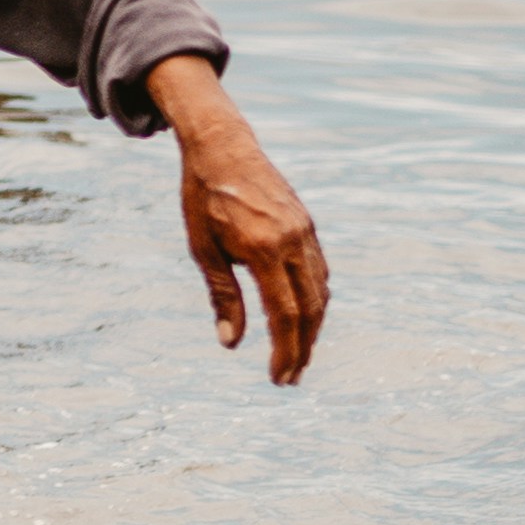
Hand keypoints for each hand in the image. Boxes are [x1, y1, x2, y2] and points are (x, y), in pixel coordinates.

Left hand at [157, 66, 327, 386]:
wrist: (222, 146)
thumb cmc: (204, 198)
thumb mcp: (203, 249)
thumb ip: (222, 297)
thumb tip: (230, 344)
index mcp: (265, 248)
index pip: (284, 315)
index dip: (284, 351)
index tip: (278, 378)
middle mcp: (293, 241)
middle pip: (310, 310)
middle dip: (302, 348)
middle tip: (290, 377)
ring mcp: (306, 232)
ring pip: (320, 292)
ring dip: (312, 328)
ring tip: (297, 354)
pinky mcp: (308, 225)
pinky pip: (319, 272)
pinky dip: (315, 299)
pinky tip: (303, 316)